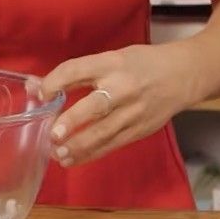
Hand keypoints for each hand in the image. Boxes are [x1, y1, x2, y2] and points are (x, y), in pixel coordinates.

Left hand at [33, 44, 203, 167]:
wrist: (183, 76)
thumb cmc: (141, 64)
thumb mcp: (111, 59)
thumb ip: (78, 73)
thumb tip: (37, 87)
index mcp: (112, 63)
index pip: (78, 70)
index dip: (55, 81)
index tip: (39, 93)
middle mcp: (123, 87)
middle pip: (95, 106)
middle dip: (72, 121)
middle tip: (53, 134)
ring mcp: (133, 111)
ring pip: (103, 132)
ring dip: (78, 145)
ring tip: (57, 154)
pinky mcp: (139, 130)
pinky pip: (111, 144)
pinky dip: (91, 154)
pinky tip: (72, 159)